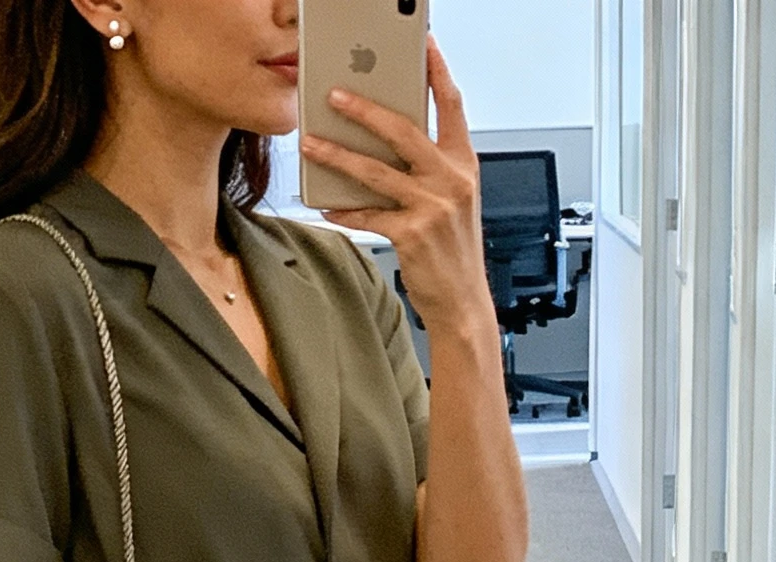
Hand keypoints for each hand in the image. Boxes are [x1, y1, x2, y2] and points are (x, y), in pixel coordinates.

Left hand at [300, 38, 493, 340]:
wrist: (463, 302)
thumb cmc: (454, 251)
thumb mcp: (455, 201)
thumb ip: (431, 168)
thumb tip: (388, 144)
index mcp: (464, 164)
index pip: (452, 105)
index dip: (437, 72)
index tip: (422, 45)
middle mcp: (450, 180)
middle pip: (403, 130)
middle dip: (365, 109)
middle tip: (335, 94)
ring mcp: (432, 207)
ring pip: (376, 171)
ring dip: (338, 156)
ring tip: (312, 144)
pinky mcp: (411, 235)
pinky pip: (368, 215)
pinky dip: (344, 211)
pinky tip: (326, 206)